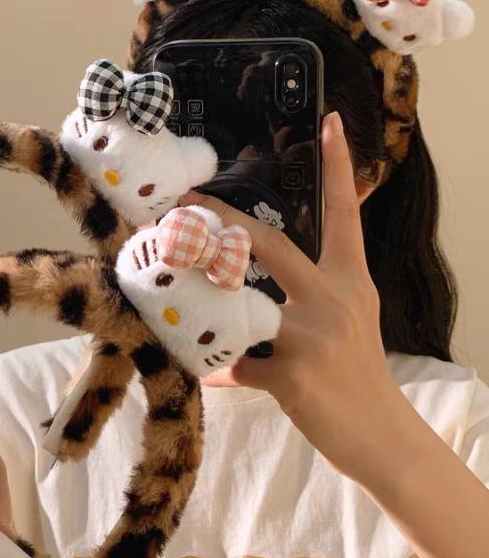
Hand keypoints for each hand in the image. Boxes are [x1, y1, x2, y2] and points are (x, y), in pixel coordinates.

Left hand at [182, 112, 414, 485]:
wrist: (383, 433)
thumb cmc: (359, 370)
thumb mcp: (355, 314)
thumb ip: (321, 284)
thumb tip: (280, 260)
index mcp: (350, 281)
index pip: (346, 215)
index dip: (339, 167)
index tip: (329, 123)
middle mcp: (333, 300)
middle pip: (272, 245)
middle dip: (225, 221)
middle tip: (187, 203)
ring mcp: (313, 338)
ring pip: (242, 306)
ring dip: (206, 303)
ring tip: (174, 293)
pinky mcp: (293, 377)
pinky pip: (236, 365)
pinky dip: (219, 368)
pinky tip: (210, 372)